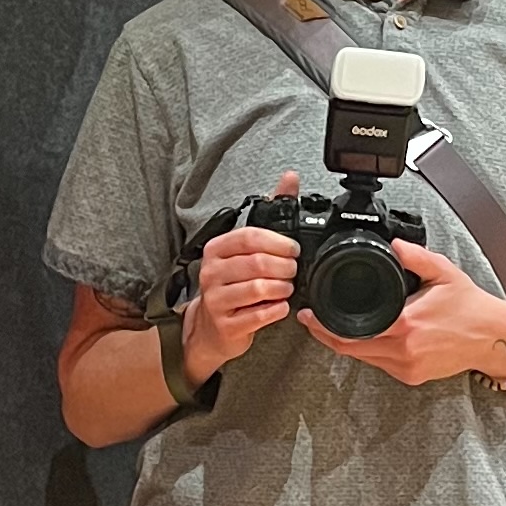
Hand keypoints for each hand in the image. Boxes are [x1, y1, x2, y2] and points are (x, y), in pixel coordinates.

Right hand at [184, 173, 301, 384]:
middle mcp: (211, 272)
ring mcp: (216, 299)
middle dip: (284, 267)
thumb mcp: (246, 248)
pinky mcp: (225, 324)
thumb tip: (290, 177)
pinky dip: (276, 310)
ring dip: (282, 289)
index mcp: (217, 249)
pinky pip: (258, 315)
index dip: (279, 243)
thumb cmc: (232, 283)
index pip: (250, 237)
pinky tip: (279, 306)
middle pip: (257, 263)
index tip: (293, 249)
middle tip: (293, 271)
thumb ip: (270, 212)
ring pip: (258, 289)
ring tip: (286, 288)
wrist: (212, 327)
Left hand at [299, 238, 505, 386]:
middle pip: (349, 349)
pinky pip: (380, 364)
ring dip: (346, 343)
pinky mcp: (412, 377)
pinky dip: (368, 350)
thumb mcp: (443, 271)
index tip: (308, 314)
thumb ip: (414, 256)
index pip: (350, 331)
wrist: (493, 338)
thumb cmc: (471, 306)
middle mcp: (403, 351)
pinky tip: (365, 335)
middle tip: (311, 320)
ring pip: (363, 358)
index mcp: (405, 324)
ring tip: (332, 324)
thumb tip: (391, 243)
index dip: (323, 325)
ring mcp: (407, 367)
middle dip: (326, 335)